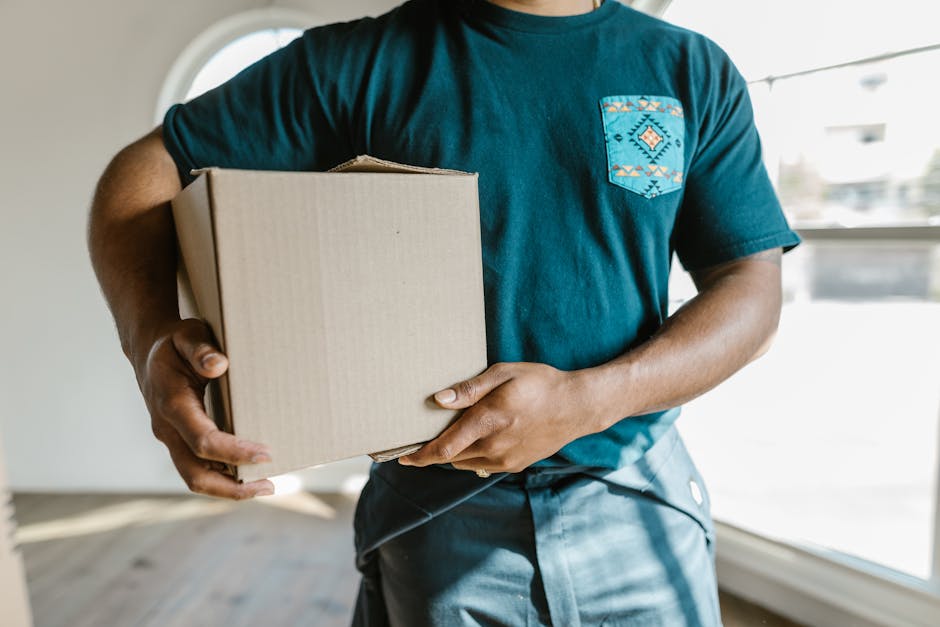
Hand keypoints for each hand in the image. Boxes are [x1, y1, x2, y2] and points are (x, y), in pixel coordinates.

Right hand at [135, 318, 273, 498]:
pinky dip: (222, 477)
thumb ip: (201, 349)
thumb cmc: (174, 342)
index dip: (234, 452)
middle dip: (231, 486)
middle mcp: (167, 428)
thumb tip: (219, 365)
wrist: (148, 351)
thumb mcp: (187, 335)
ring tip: (265, 485)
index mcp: (172, 403)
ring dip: (228, 488)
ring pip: (194, 477)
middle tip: (269, 485)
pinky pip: (197, 468)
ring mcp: (171, 438)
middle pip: (195, 473)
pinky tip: (248, 474)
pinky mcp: (178, 441)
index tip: (266, 454)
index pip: (203, 440)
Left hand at [398, 362, 595, 472]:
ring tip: (454, 432)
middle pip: (450, 457)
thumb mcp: (503, 374)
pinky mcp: (514, 465)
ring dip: (453, 452)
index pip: (444, 448)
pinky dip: (472, 455)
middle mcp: (494, 447)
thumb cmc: (539, 383)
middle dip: (433, 451)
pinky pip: (482, 465)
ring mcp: (505, 460)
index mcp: (488, 422)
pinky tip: (477, 437)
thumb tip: (438, 400)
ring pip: (465, 462)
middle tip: (423, 435)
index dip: (420, 456)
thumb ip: (469, 389)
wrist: (577, 407)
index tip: (402, 456)